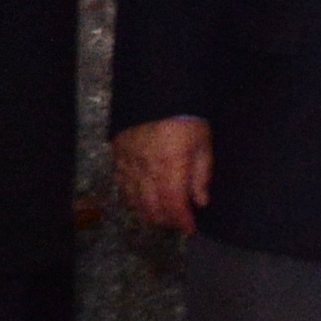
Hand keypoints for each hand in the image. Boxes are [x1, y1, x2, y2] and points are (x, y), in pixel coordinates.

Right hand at [115, 116, 211, 232]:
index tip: (190, 230)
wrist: (157, 89)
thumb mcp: (203, 143)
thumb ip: (201, 175)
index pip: (174, 204)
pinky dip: (132, 197)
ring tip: (161, 215)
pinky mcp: (118, 154)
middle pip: (153, 207)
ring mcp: (129, 162)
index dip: (182, 221)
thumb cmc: (187, 116)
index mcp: (171, 166)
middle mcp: (147, 169)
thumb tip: (200, 202)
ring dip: (149, 212)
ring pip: (135, 199)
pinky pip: (122, 184)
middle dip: (167, 220)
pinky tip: (141, 199)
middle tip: (178, 222)